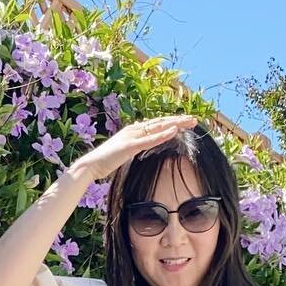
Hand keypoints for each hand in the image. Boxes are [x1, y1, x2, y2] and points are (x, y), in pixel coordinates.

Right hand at [72, 113, 198, 184]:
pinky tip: (174, 131)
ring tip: (190, 122)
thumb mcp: (123, 153)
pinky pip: (150, 139)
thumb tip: (141, 148)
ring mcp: (133, 136)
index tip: (185, 123)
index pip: (156, 125)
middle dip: (179, 120)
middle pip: (161, 122)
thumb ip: (133, 149)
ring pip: (158, 127)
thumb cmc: (104, 162)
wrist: (90, 166)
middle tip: (195, 120)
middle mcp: (134, 129)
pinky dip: (163, 134)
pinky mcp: (130, 146)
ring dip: (176, 123)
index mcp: (133, 131)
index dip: (171, 123)